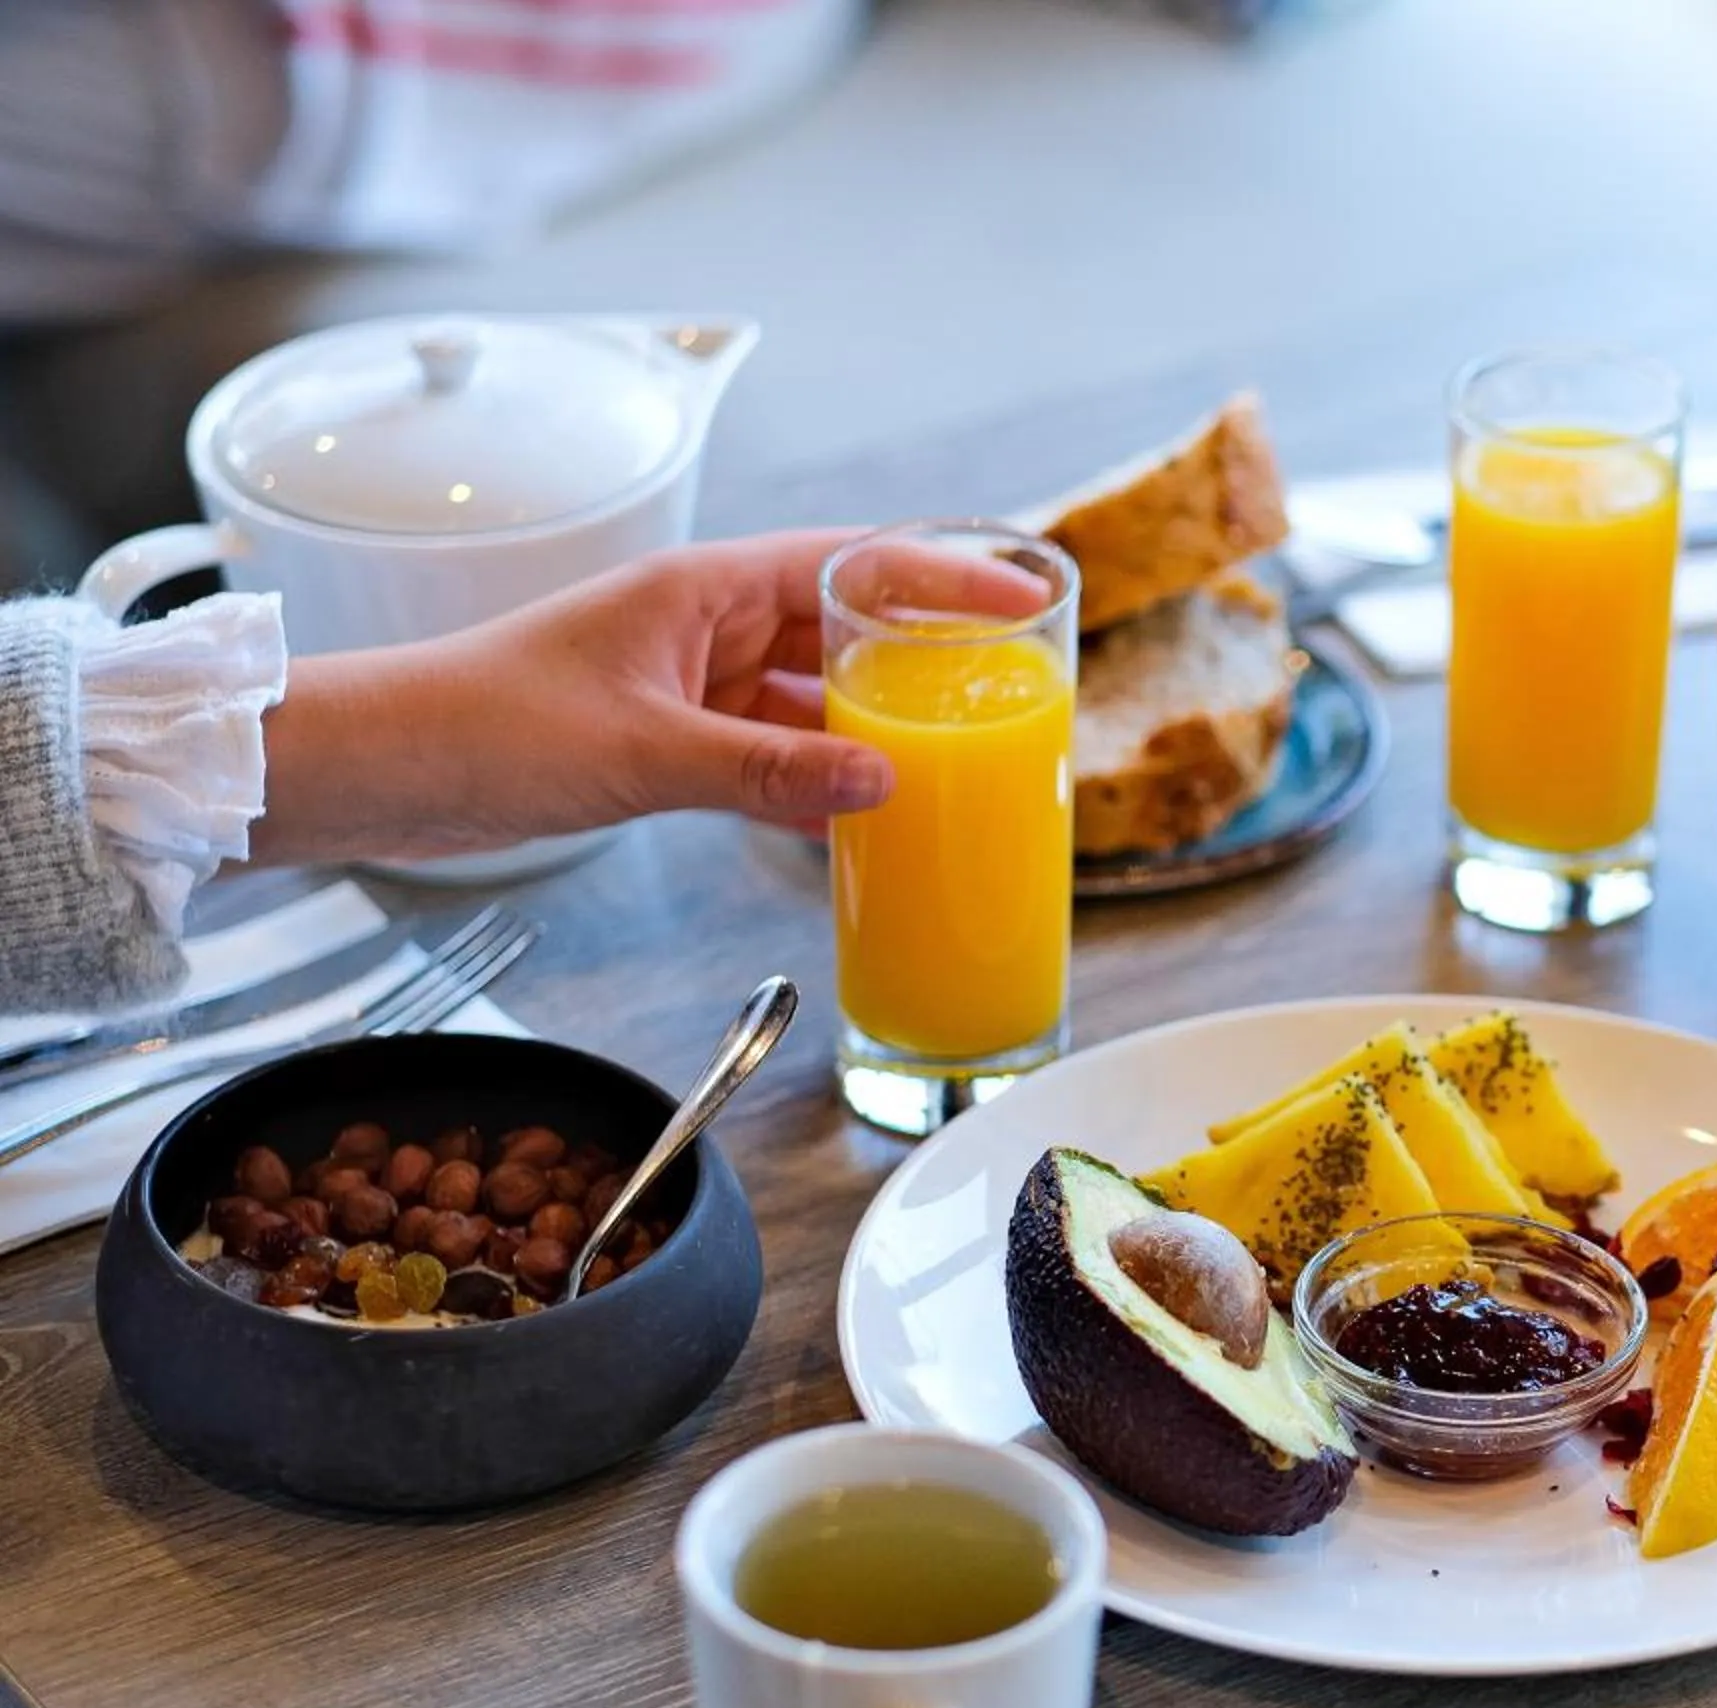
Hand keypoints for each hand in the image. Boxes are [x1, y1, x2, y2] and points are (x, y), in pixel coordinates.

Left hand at [251, 530, 1051, 863]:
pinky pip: (769, 755)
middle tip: (1014, 689)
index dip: (944, 578)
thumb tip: (881, 780)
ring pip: (811, 698)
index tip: (1021, 599)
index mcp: (701, 588)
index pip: (852, 564)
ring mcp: (687, 685)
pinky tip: (861, 818)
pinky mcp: (665, 742)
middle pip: (845, 628)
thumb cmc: (480, 726)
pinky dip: (815, 783)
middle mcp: (702, 626)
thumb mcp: (639, 754)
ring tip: (956, 760)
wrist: (379, 772)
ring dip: (874, 729)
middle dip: (926, 659)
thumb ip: (765, 771)